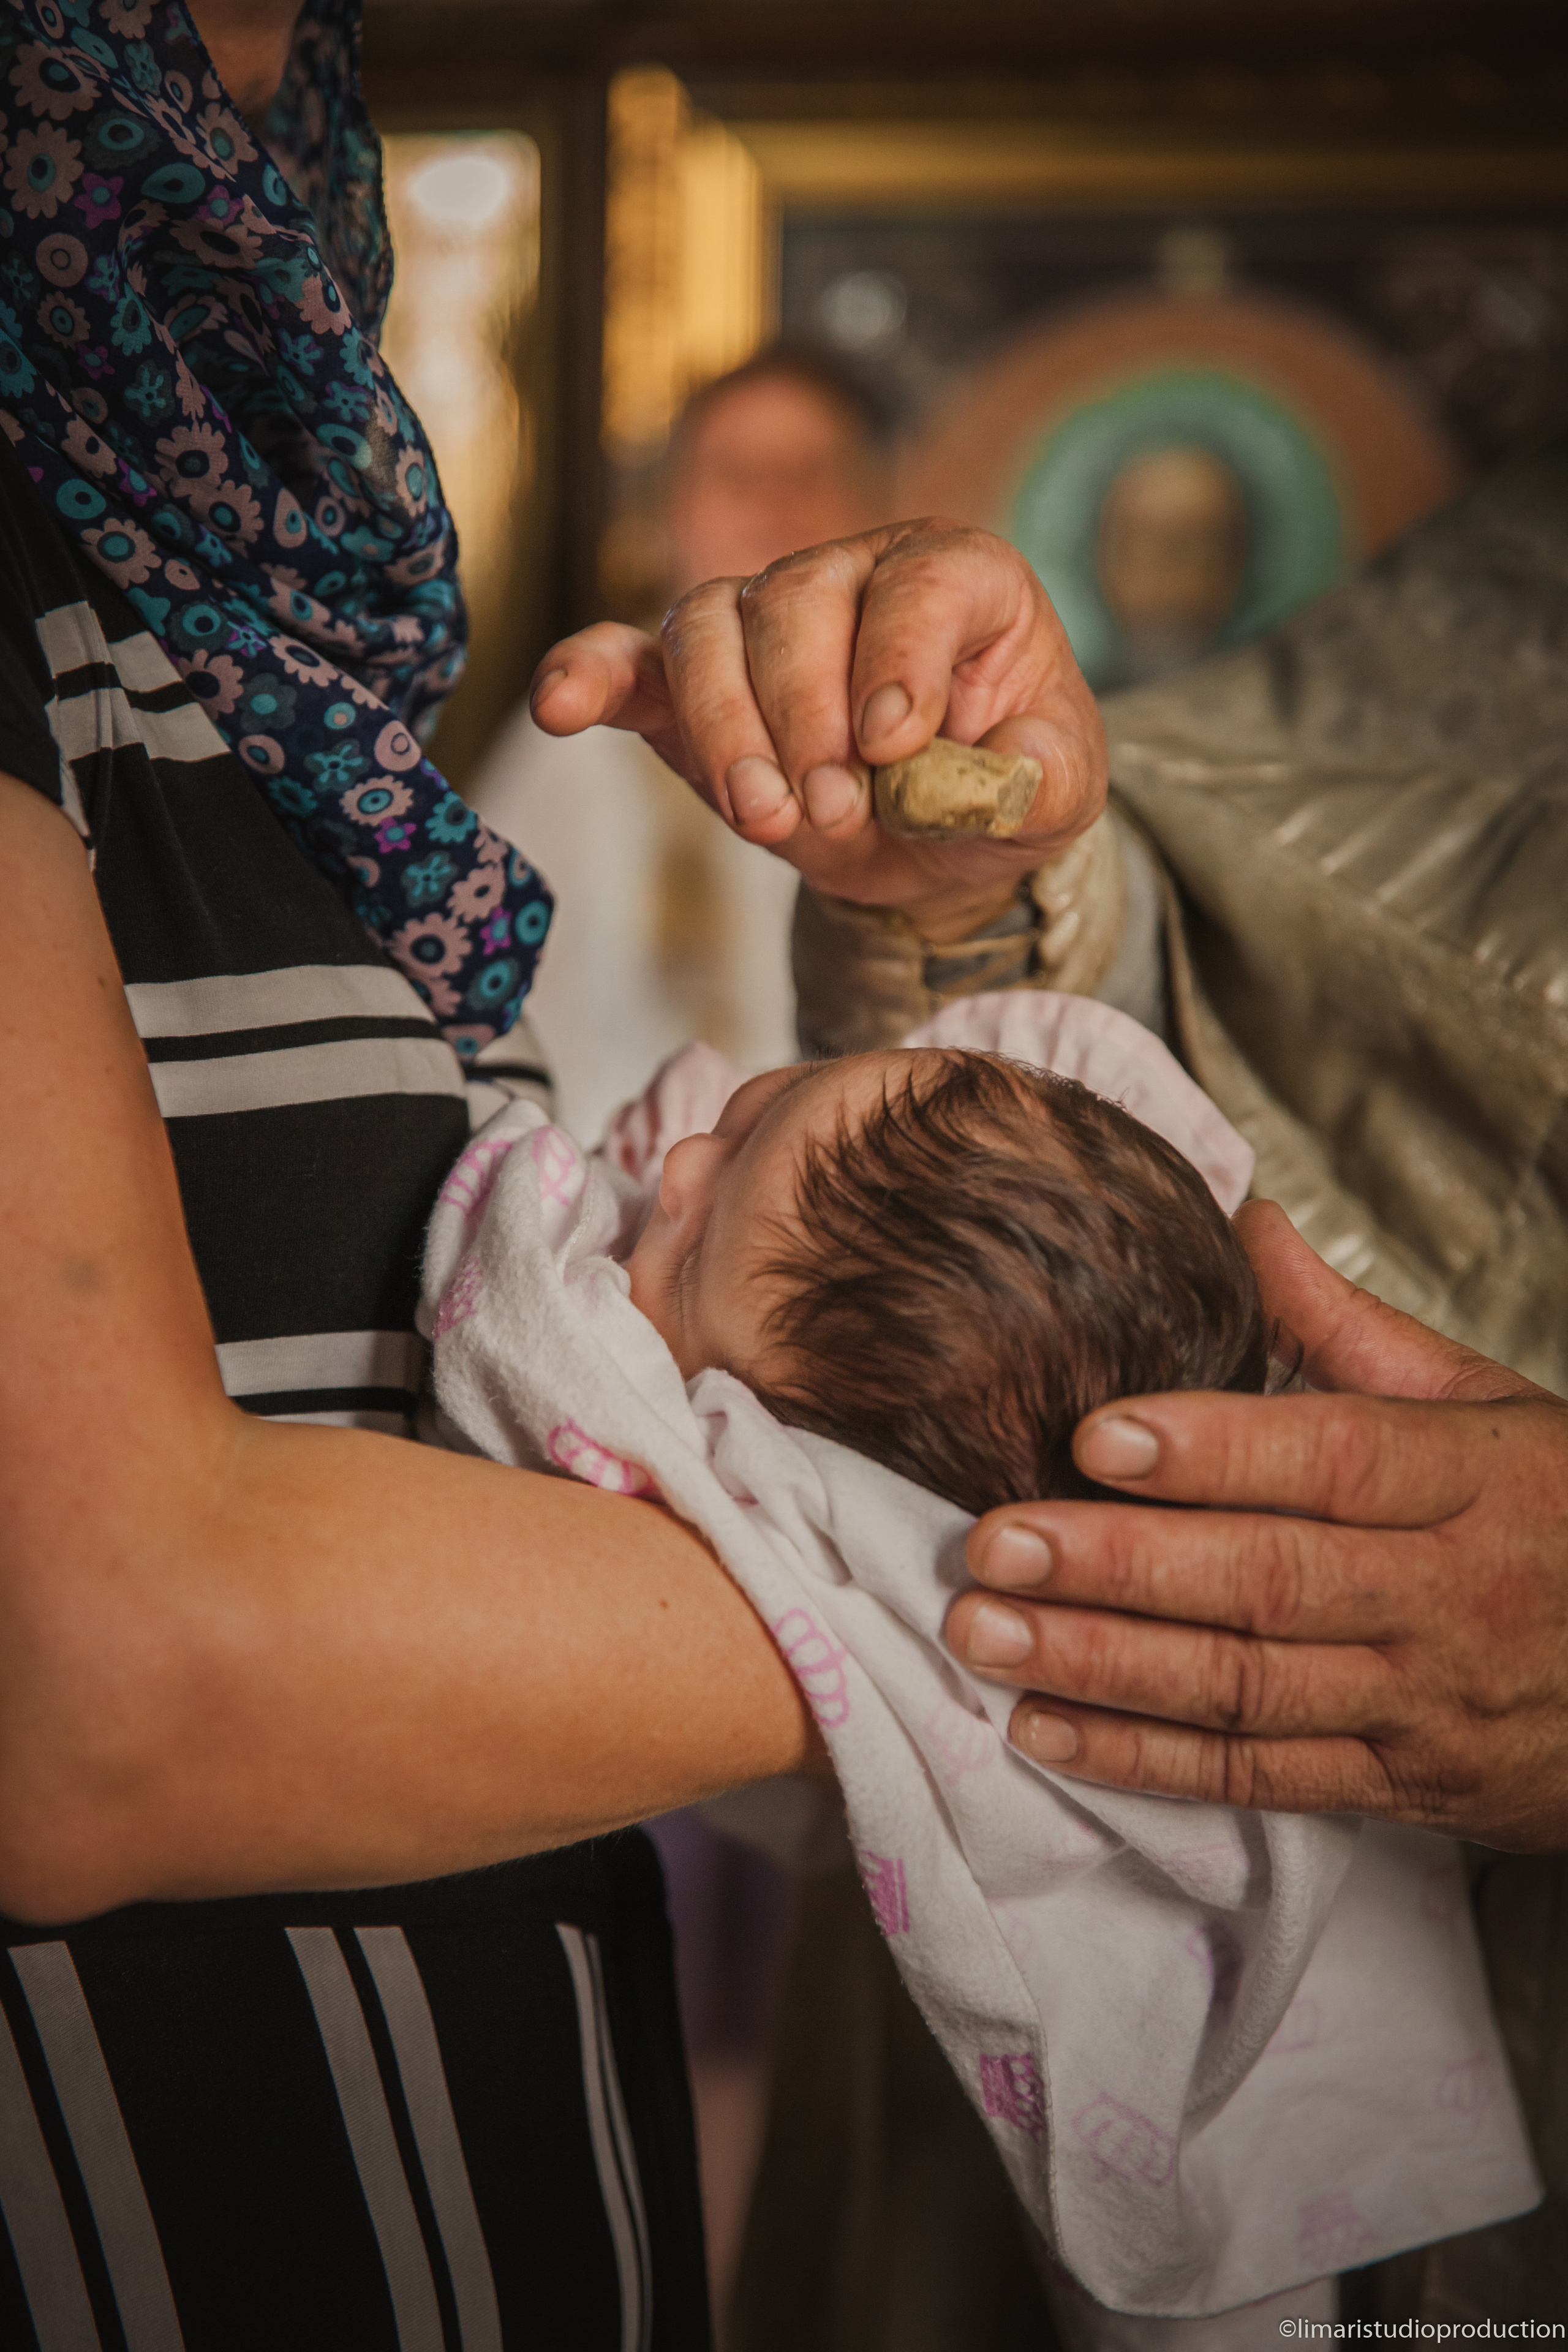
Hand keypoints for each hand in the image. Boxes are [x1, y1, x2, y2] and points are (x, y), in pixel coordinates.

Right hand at [528, 520, 1105, 939]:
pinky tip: (558, 708)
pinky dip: (588, 677)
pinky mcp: (695, 684)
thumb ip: (1039, 782)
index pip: (917, 582)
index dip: (898, 659)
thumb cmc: (1004, 784)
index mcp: (957, 572)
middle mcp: (851, 572)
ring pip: (711, 630)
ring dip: (727, 729)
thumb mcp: (1059, 793)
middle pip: (798, 603)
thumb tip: (985, 778)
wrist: (942, 835)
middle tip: (835, 814)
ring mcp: (763, 620)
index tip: (893, 746)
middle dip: (807, 718)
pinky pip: (629, 661)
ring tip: (767, 818)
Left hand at [944, 1201, 1567, 1849]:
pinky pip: (1262, 1777)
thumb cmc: (1560, 1516)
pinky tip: (1045, 1726)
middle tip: (994, 1542)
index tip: (1095, 1435)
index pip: (1335, 1458)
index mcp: (1474, 1479)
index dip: (1213, 1451)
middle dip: (1119, 1565)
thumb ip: (1352, 1327)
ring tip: (985, 1632)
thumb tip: (1243, 1220)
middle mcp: (1447, 1594)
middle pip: (1270, 1581)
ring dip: (1105, 1665)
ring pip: (1251, 1687)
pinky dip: (1147, 1759)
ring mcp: (1422, 1700)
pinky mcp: (1403, 1788)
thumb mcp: (1488, 1406)